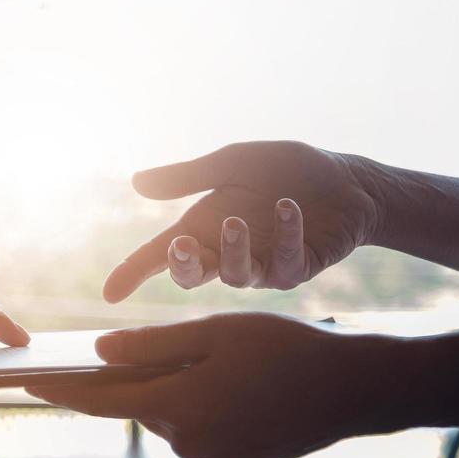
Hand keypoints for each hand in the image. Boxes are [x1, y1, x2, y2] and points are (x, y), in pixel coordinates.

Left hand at [28, 314, 401, 457]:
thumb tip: (97, 354)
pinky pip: (201, 435)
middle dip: (146, 377)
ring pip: (173, 419)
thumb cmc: (287, 348)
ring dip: (182, 393)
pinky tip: (244, 392)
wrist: (357, 389)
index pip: (100, 399)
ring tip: (231, 367)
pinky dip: (209, 412)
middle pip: (140, 405)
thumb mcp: (215, 333)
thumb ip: (150, 346)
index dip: (59, 388)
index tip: (23, 380)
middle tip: (180, 347)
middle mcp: (187, 443)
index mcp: (178, 406)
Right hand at [103, 142, 382, 301]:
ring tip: (237, 221)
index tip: (110, 293)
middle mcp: (227, 253)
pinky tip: (288, 207)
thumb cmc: (287, 170)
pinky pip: (284, 263)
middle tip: (181, 245)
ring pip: (236, 275)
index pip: (159, 257)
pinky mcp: (297, 269)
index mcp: (203, 229)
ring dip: (233, 250)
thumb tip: (136, 181)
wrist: (348, 181)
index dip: (133, 275)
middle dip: (183, 265)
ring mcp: (262, 267)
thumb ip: (187, 177)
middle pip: (193, 275)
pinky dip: (284, 234)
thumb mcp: (232, 164)